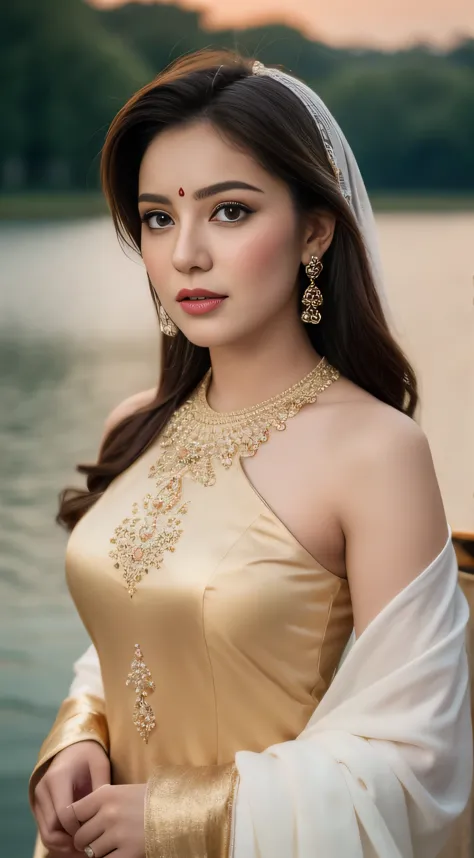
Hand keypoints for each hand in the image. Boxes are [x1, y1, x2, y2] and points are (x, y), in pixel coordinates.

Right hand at [32, 740, 109, 854]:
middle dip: (70, 842)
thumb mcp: (100, 765)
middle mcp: (43, 789)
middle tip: (90, 848)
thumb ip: (101, 788)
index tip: (95, 833)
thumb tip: (102, 816)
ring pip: (45, 833)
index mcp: (57, 777)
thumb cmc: (90, 756)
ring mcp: (38, 798)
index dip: (78, 829)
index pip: (63, 814)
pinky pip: (45, 830)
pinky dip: (59, 840)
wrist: (73, 748)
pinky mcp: (39, 806)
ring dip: (63, 845)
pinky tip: (76, 842)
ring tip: (84, 849)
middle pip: (51, 828)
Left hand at [72, 783, 146, 857]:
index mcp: (105, 794)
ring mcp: (119, 834)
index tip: (82, 827)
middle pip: (80, 837)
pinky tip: (120, 851)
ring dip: (99, 852)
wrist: (175, 810)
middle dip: (86, 842)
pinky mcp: (129, 852)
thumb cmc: (148, 801)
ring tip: (113, 844)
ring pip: (91, 853)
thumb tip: (77, 821)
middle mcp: (109, 813)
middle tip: (98, 840)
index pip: (71, 813)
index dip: (74, 824)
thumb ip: (99, 804)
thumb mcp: (122, 792)